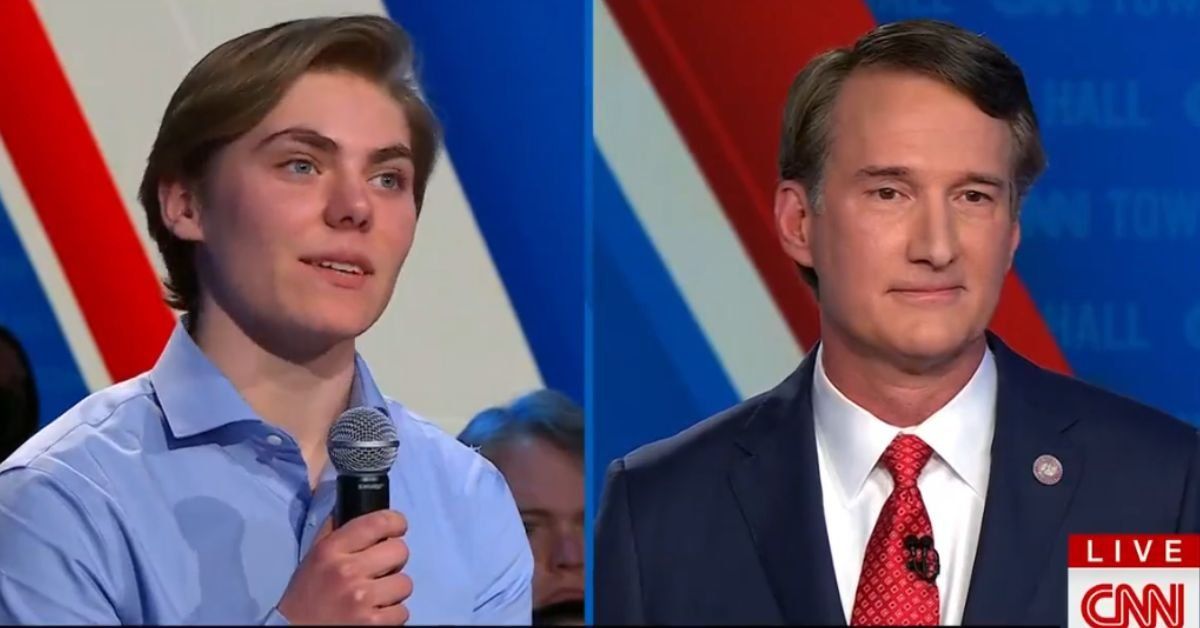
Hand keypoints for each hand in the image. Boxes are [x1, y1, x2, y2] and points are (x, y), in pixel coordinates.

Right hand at [277, 510, 412, 624]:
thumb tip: (355, 505)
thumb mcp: (315, 556)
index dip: (396, 522)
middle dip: (394, 560)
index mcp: (331, 550)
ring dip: (394, 590)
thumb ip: (336, 531)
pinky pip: (403, 612)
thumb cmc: (307, 593)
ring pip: (405, 583)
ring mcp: (362, 599)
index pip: (378, 522)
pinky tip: (375, 613)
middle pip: (400, 551)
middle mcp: (347, 572)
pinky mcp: (373, 624)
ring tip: (376, 595)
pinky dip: (392, 615)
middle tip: (381, 569)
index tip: (398, 527)